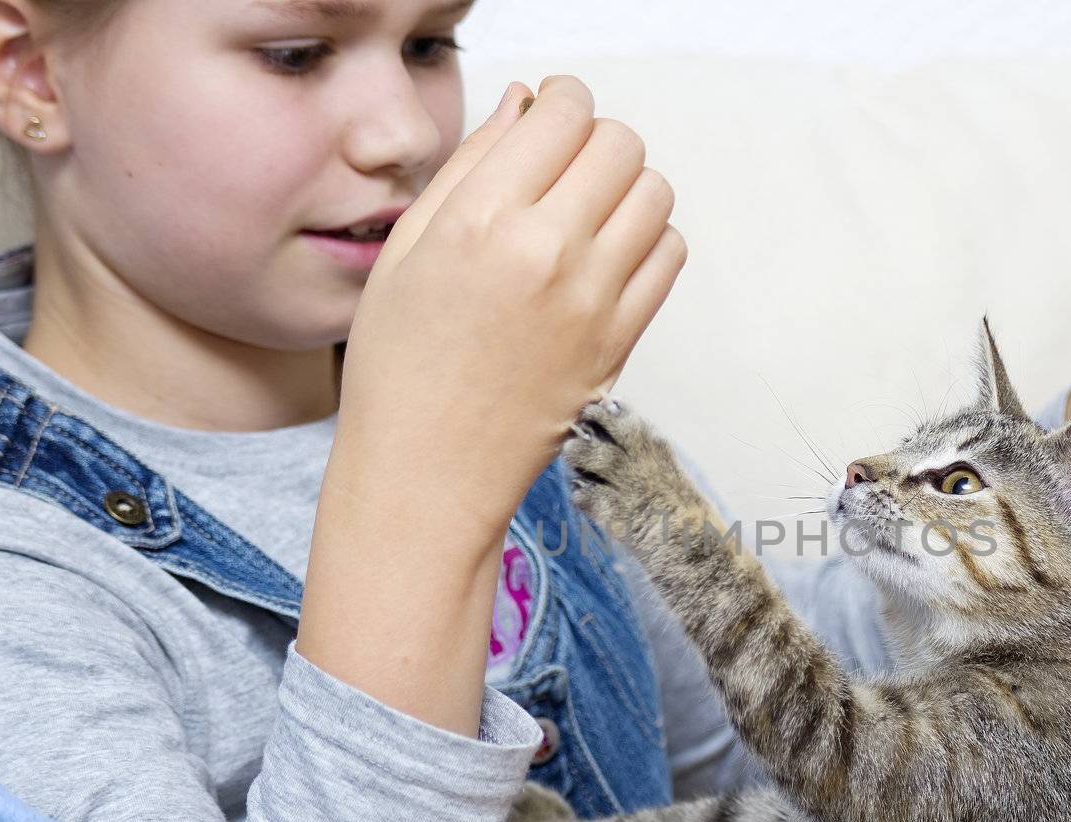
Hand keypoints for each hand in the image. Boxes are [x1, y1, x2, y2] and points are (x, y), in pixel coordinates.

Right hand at [335, 74, 686, 531]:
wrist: (429, 472)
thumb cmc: (401, 366)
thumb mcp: (407, 250)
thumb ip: (471, 166)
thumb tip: (525, 102)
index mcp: (481, 222)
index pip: (563, 114)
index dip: (561, 101)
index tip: (550, 114)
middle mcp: (547, 253)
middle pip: (621, 144)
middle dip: (596, 138)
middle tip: (567, 163)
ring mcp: (593, 300)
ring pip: (655, 193)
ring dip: (628, 186)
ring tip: (589, 210)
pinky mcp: (621, 341)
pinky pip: (669, 254)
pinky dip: (649, 238)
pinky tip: (608, 254)